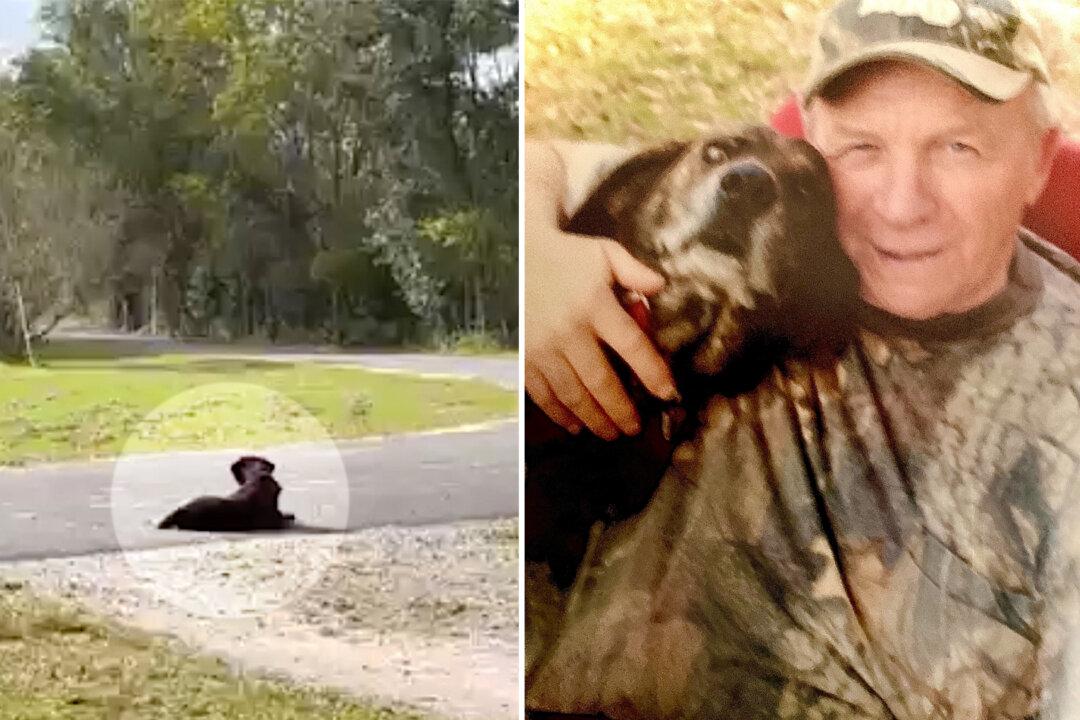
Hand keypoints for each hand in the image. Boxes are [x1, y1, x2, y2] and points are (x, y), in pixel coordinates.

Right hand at [525, 227, 676, 439]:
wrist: (515, 252)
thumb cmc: (567, 256)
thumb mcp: (605, 254)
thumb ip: (635, 272)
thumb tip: (662, 287)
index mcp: (596, 305)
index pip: (632, 346)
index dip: (654, 373)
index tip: (669, 395)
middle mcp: (570, 331)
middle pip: (602, 382)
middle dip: (622, 411)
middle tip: (635, 429)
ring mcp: (544, 348)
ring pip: (574, 395)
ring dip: (595, 419)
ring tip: (611, 433)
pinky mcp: (524, 357)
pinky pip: (544, 394)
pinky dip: (560, 415)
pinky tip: (575, 426)